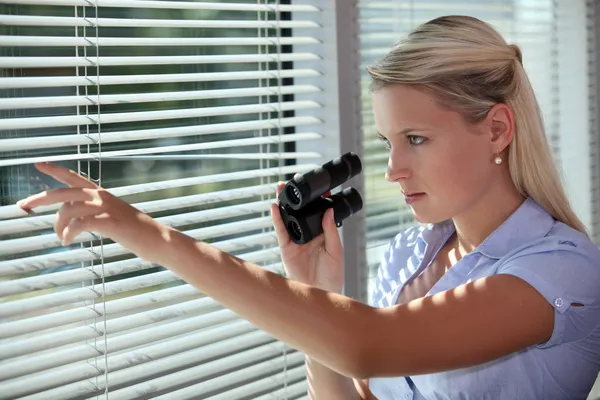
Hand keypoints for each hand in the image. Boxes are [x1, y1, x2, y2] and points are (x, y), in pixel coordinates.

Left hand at [16, 163, 168, 262]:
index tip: (38, 163)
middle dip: (39, 198)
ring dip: (58, 226)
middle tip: (22, 206)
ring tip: (61, 238)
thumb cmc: (136, 232)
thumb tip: (75, 220)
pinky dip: (68, 234)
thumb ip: (95, 214)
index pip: (74, 177)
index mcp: (102, 194)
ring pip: (67, 210)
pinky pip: (78, 224)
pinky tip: (68, 241)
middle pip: (62, 193)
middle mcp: (101, 197)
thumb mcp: (113, 217)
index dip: (55, 169)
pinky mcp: (108, 221)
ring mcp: (105, 208)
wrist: (158, 239)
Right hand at [270, 179, 343, 292]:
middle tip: (296, 180)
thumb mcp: (335, 250)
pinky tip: (274, 207)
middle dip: (298, 197)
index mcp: (322, 233)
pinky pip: (280, 230)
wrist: (320, 292)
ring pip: (288, 217)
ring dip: (284, 202)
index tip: (321, 186)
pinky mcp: (286, 247)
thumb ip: (331, 230)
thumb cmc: (332, 274)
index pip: (319, 212)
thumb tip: (328, 210)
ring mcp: (296, 239)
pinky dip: (276, 218)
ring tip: (281, 187)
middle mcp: (307, 233)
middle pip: (301, 211)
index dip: (319, 199)